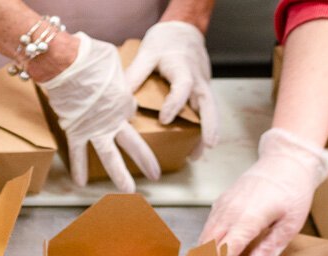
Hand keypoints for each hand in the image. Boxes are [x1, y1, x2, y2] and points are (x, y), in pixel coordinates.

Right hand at [41, 32, 161, 192]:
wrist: (68, 64)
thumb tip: (109, 76)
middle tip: (156, 176)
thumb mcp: (112, 64)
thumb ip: (115, 76)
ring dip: (119, 175)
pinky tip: (80, 184)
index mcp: (126, 101)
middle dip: (146, 162)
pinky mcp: (77, 132)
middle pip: (134, 145)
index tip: (119, 108)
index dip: (125, 110)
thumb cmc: (90, 57)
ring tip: (128, 191)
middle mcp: (115, 120)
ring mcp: (96, 129)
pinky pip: (78, 153)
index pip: (129, 112)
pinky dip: (78, 168)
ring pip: (109, 157)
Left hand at [125, 21, 219, 154]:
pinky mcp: (202, 90)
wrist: (184, 30)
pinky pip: (205, 109)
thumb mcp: (146, 54)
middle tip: (208, 145)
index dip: (174, 102)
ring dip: (209, 130)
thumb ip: (134, 74)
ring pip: (210, 109)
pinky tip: (196, 145)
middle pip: (207, 102)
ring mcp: (202, 85)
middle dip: (209, 124)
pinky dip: (205, 126)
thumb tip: (117, 98)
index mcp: (182, 68)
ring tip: (200, 153)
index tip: (165, 119)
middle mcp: (197, 78)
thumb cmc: (164, 42)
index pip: (182, 86)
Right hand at [201, 127, 327, 255]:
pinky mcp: (220, 202)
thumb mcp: (291, 223)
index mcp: (248, 220)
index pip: (223, 252)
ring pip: (204, 237)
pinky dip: (206, 242)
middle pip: (207, 246)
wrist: (286, 159)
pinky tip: (209, 254)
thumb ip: (269, 248)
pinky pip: (208, 226)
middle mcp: (229, 213)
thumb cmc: (293, 191)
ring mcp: (222, 206)